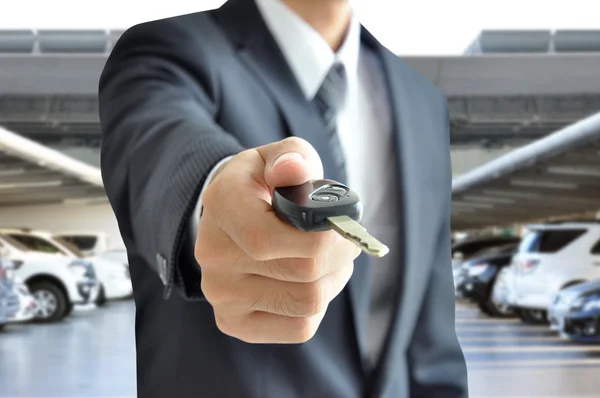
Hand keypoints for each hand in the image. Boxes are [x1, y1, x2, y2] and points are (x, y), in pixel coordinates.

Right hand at [195, 137, 360, 343]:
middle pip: (303, 273)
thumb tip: (293, 171)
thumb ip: (292, 158)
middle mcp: (212, 254)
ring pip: (307, 302)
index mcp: (221, 205)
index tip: (341, 224)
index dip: (322, 237)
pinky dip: (318, 306)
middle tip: (345, 240)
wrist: (232, 219)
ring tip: (329, 258)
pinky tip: (310, 282)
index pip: (269, 239)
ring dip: (333, 279)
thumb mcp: (278, 158)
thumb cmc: (264, 186)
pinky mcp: (234, 322)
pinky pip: (300, 327)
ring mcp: (221, 294)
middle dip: (339, 255)